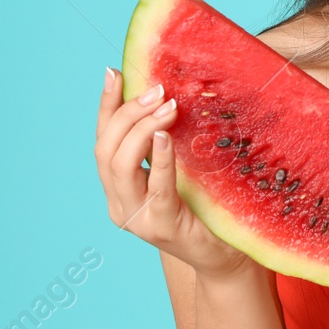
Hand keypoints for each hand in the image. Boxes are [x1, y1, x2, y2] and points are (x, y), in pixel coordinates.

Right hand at [93, 68, 252, 281]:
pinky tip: (165, 136)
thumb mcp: (181, 168)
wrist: (227, 256)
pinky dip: (158, 158)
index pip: (102, 140)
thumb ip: (166, 141)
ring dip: (141, 129)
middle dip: (126, 113)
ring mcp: (137, 218)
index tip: (113, 72)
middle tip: (156, 89)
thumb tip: (168, 93)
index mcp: (119, 188)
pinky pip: (155, 186)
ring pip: (119, 165)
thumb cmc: (206, 207)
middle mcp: (119, 204)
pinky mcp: (161, 226)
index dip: (105, 106)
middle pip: (104, 149)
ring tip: (166, 107)